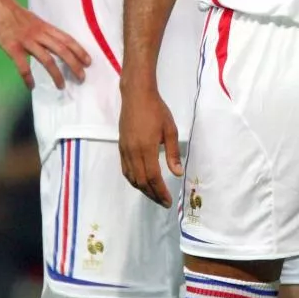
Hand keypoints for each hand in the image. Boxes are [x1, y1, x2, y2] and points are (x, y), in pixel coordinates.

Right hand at [0, 0, 89, 88]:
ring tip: (62, 86)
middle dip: (74, 65)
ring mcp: (26, 41)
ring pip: (47, 60)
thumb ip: (43, 31)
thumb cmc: (13, 12)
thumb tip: (53, 42)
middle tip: (82, 78)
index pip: (67, 39)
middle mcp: (39, 34)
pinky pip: (22, 66)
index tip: (88, 62)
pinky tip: (31, 86)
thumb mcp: (34, 19)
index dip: (79, 51)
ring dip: (56, 74)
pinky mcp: (12, 47)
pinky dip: (28, 77)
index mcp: (45, 27)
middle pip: (62, 50)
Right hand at [119, 79, 181, 206]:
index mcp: (146, 148)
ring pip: (131, 178)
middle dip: (152, 194)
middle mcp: (133, 152)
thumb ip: (173, 153)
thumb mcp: (170, 130)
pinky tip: (141, 182)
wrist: (136, 95)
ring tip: (154, 195)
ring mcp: (125, 150)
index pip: (153, 177)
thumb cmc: (157, 110)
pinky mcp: (121, 146)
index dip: (161, 191)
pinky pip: (125, 170)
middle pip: (141, 181)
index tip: (168, 201)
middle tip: (163, 202)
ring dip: (142, 189)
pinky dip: (133, 180)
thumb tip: (177, 173)